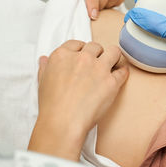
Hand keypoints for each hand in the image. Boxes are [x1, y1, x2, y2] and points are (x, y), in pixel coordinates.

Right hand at [29, 40, 128, 159]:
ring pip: (113, 52)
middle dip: (97, 54)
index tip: (84, 58)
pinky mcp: (112, 81)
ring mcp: (99, 69)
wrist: (63, 122)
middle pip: (96, 47)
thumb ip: (46, 67)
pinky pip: (123, 71)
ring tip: (112, 65)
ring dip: (113, 57)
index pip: (77, 44)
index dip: (82, 50)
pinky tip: (120, 75)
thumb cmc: (51, 106)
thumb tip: (45, 59)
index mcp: (63, 55)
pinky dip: (123, 72)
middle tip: (96, 65)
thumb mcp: (42, 82)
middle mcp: (82, 58)